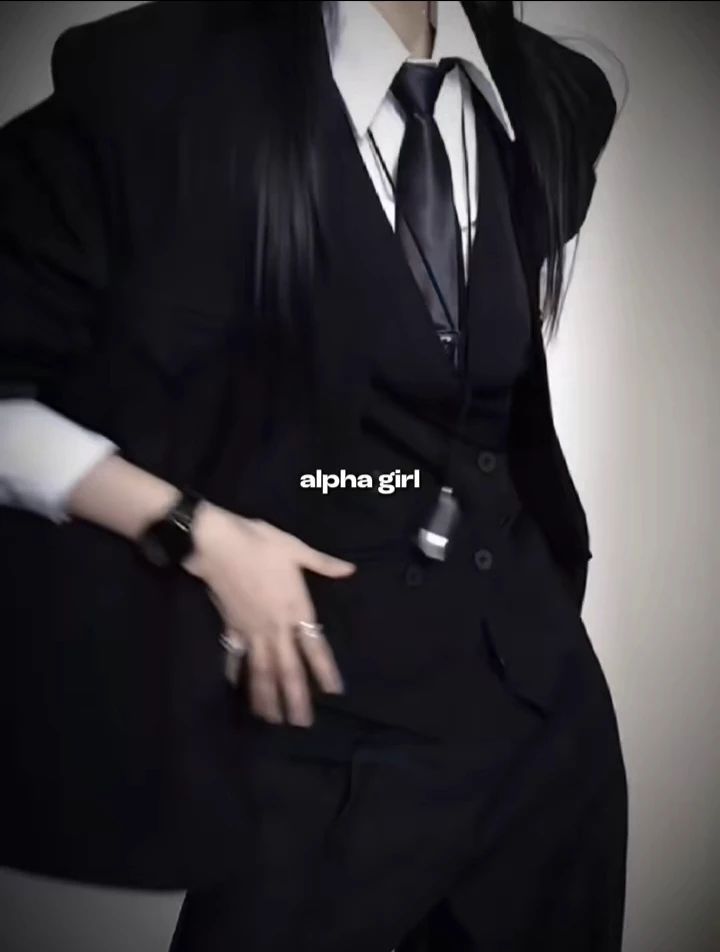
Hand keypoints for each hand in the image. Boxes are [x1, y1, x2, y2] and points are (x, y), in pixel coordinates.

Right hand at [184, 504, 354, 726]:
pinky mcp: (231, 626)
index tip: (334, 692)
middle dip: (295, 698)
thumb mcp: (295, 549)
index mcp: (295, 608)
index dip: (324, 670)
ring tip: (272, 719)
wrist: (217, 542)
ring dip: (266, 696)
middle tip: (302, 723)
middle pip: (288, 668)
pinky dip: (234, 672)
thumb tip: (350, 570)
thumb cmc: (259, 542)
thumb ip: (323, 564)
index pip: (314, 647)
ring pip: (261, 670)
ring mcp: (251, 630)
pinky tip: (235, 689)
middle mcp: (275, 626)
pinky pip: (234, 655)